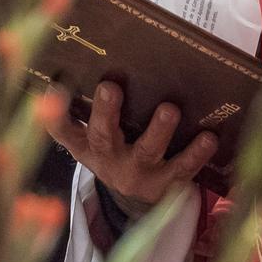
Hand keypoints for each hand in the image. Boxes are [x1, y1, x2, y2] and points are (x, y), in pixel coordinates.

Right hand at [43, 80, 217, 207]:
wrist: (139, 202)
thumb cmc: (119, 151)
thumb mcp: (99, 139)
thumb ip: (95, 110)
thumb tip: (106, 58)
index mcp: (87, 146)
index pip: (64, 130)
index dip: (55, 112)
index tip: (53, 88)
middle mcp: (108, 160)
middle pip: (102, 137)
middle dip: (106, 113)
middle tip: (110, 87)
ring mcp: (137, 173)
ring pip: (146, 151)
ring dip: (158, 131)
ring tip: (170, 109)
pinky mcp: (166, 184)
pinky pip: (182, 168)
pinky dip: (196, 153)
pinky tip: (209, 137)